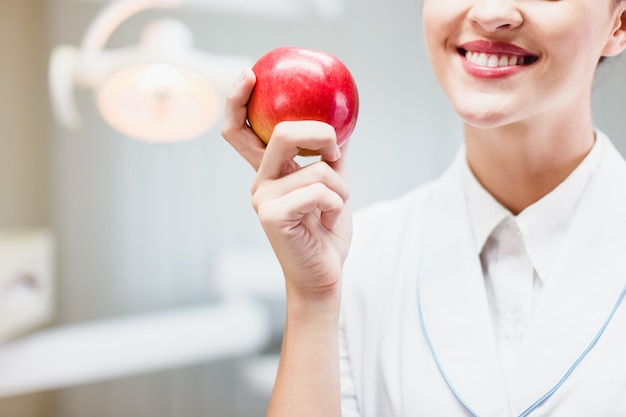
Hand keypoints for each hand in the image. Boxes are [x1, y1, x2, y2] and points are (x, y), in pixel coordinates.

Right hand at [221, 69, 352, 299]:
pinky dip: (337, 203)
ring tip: (335, 208)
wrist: (323, 274)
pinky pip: (318, 191)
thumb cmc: (326, 232)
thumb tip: (341, 126)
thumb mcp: (332, 187)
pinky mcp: (271, 216)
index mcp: (268, 173)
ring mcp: (262, 199)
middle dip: (318, 133)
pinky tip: (328, 221)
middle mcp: (259, 182)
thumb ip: (329, 158)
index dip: (237, 100)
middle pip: (281, 132)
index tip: (250, 74)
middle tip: (336, 149)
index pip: (239, 131)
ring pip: (315, 168)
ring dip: (340, 187)